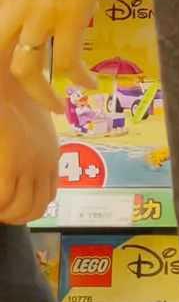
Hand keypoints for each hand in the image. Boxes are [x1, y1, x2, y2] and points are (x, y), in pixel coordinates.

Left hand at [0, 0, 121, 110]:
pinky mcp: (68, 14)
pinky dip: (78, 80)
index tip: (16, 67)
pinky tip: (91, 86)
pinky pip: (68, 61)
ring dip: (43, 95)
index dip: (0, 55)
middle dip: (15, 85)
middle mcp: (13, 4)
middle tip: (37, 98)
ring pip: (26, 70)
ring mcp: (39, 11)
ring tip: (61, 106)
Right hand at [0, 76, 58, 223]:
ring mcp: (29, 165)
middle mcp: (44, 165)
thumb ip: (31, 148)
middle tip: (0, 215)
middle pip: (35, 208)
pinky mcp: (12, 163)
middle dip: (16, 217)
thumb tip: (20, 168)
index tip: (14, 210)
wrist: (10, 84)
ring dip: (4, 214)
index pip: (47, 196)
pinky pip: (3, 198)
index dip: (29, 209)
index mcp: (50, 157)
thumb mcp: (32, 127)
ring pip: (19, 208)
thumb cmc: (15, 100)